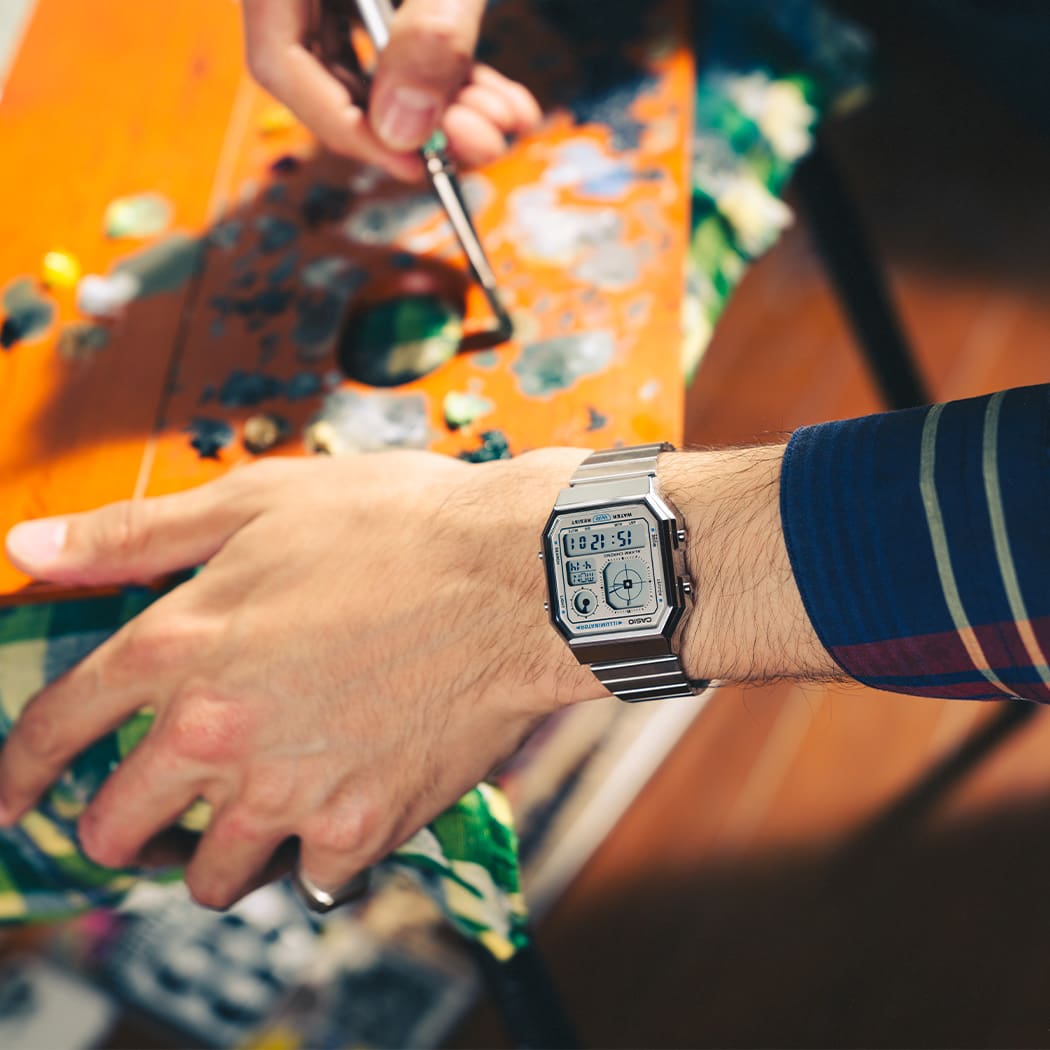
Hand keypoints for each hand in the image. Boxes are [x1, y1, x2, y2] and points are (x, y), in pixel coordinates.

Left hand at [0, 450, 596, 907]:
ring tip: (246, 819)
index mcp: (180, 643)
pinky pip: (311, 883)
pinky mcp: (363, 825)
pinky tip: (335, 816)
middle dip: (116, 828)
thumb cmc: (400, 526)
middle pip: (118, 828)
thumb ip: (137, 533)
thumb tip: (29, 547)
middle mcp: (219, 730)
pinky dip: (314, 860)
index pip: (57, 726)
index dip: (20, 770)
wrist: (518, 575)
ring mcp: (291, 788)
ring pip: (209, 877)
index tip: (13, 798)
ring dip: (213, 855)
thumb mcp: (261, 501)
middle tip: (146, 815)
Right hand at [242, 0, 541, 180]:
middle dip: (418, 124)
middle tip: (484, 145)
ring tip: (508, 121)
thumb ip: (431, 34)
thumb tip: (403, 131)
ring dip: (445, 106)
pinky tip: (503, 99)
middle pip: (332, 76)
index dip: (344, 127)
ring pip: (375, 66)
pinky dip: (451, 74)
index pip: (279, 63)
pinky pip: (401, 43)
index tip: (414, 163)